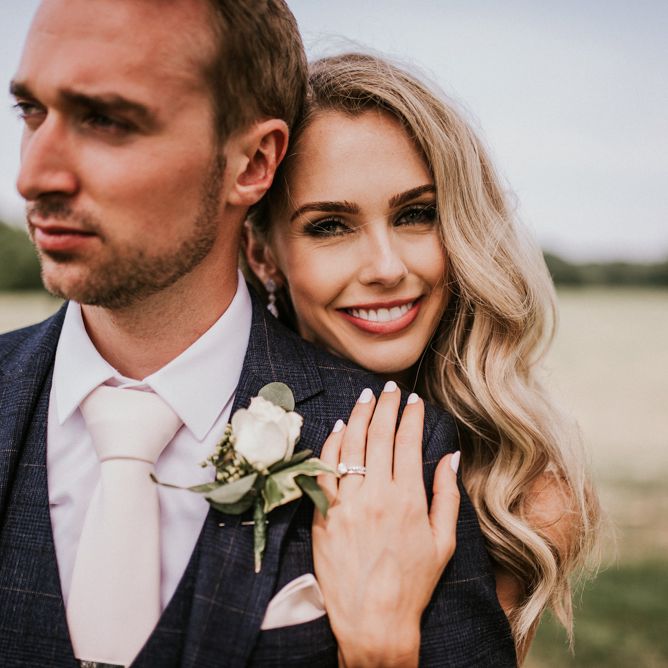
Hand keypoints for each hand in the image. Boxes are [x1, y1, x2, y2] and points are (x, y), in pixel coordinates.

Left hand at [312, 382, 460, 667]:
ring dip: (358, 416)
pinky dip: (331, 445)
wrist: (373, 621)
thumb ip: (447, 496)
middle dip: (385, 405)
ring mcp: (346, 504)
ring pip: (350, 446)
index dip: (410, 416)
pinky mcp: (323, 515)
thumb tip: (450, 457)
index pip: (408, 442)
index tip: (413, 400)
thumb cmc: (413, 584)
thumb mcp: (443, 542)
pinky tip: (338, 427)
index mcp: (408, 500)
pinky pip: (324, 470)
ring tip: (365, 397)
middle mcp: (377, 495)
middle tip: (389, 388)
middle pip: (378, 436)